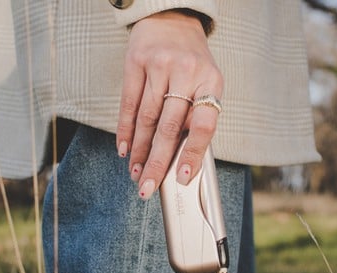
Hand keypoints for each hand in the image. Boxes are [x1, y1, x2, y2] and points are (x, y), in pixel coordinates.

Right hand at [115, 10, 222, 199]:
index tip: (183, 178)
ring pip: (146, 119)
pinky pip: (128, 104)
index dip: (192, 154)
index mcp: (211, 82)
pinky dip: (125, 130)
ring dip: (139, 152)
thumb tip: (183, 160)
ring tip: (136, 173)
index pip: (203, 124)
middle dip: (157, 163)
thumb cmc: (192, 60)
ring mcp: (160, 66)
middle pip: (169, 127)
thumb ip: (197, 115)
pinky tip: (125, 150)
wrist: (171, 19)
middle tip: (147, 188)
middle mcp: (187, 73)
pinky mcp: (136, 62)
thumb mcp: (206, 83)